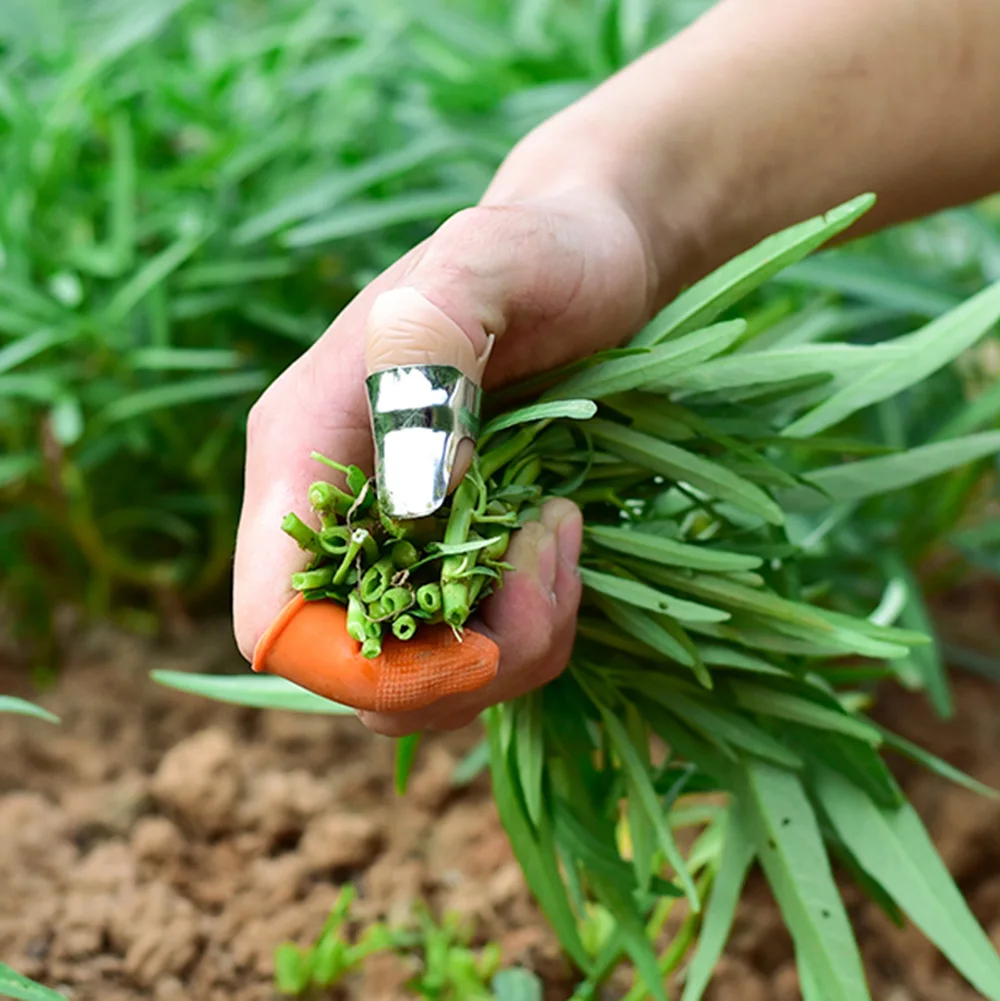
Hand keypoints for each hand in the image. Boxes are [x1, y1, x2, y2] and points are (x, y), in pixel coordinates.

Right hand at [233, 186, 656, 734]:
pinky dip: (527, 634)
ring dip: (511, 648)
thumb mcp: (488, 261)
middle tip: (553, 559)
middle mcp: (329, 512)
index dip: (358, 671)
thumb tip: (405, 501)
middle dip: (465, 665)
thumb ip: (429, 351)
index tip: (482, 643)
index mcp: (302, 449)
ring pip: (419, 680)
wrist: (584, 254)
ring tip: (563, 538)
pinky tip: (562, 547)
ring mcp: (388, 543)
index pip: (273, 618)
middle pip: (354, 675)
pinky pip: (469, 653)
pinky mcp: (445, 558)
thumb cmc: (538, 250)